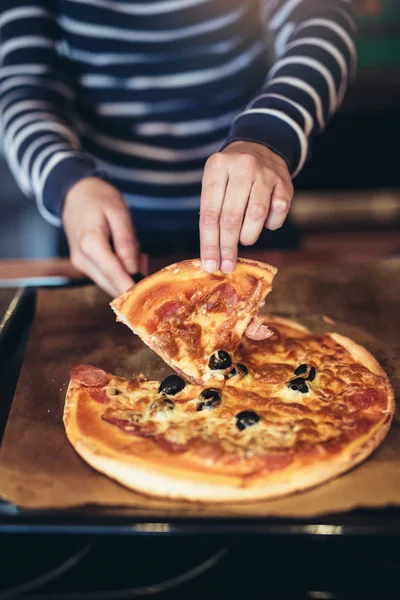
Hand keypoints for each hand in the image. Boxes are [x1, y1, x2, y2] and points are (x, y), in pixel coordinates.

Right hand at [62, 177, 140, 296]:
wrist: (75, 194)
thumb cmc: (99, 200)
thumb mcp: (119, 212)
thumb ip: (126, 242)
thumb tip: (132, 269)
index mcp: (90, 243)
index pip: (113, 273)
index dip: (131, 288)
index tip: (146, 297)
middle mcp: (82, 259)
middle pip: (110, 284)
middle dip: (133, 283)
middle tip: (151, 271)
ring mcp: (80, 264)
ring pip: (108, 283)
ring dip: (127, 278)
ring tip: (140, 257)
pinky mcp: (83, 266)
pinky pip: (105, 276)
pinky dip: (120, 273)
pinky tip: (129, 258)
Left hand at [200, 141, 292, 272]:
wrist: (259, 148)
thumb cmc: (230, 178)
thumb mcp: (215, 186)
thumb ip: (212, 216)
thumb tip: (212, 258)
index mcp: (217, 167)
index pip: (210, 213)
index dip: (210, 243)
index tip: (210, 265)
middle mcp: (242, 166)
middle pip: (232, 217)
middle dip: (228, 247)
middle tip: (226, 266)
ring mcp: (266, 173)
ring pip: (256, 215)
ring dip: (248, 235)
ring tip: (244, 239)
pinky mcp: (284, 182)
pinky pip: (278, 212)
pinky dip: (270, 224)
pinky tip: (264, 223)